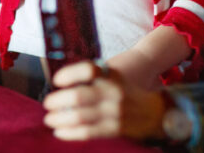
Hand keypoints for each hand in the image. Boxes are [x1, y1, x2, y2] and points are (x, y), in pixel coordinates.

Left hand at [42, 61, 166, 140]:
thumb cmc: (126, 91)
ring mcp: (114, 112)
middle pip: (78, 96)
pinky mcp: (115, 129)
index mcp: (110, 75)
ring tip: (50, 119)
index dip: (68, 74)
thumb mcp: (113, 76)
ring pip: (79, 116)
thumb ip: (92, 77)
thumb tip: (61, 84)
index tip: (56, 80)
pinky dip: (70, 133)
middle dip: (57, 101)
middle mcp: (112, 92)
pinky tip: (60, 132)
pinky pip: (88, 132)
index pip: (86, 69)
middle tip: (47, 104)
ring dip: (59, 119)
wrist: (156, 111)